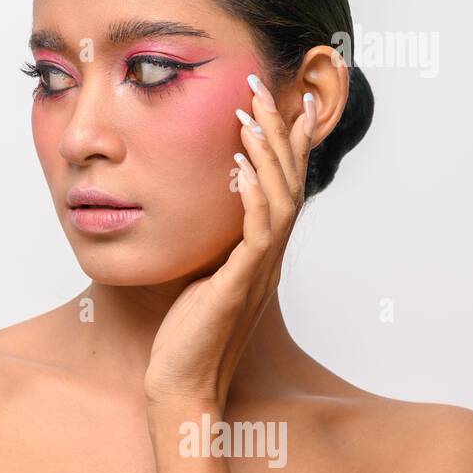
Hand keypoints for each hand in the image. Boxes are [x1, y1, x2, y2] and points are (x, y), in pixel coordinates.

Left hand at [144, 73, 315, 410]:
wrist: (180, 382)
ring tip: (252, 115)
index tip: (290, 102)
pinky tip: (240, 166)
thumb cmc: (185, 332)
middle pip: (289, 184)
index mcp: (261, 252)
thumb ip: (210, 242)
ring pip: (279, 201)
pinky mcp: (238, 285)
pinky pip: (256, 233)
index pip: (285, 186)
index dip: (291, 145)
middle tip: (267, 90)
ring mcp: (258, 271)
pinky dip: (251, 196)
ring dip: (267, 154)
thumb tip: (201, 207)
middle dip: (280, 134)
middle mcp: (268, 258)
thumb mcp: (200, 273)